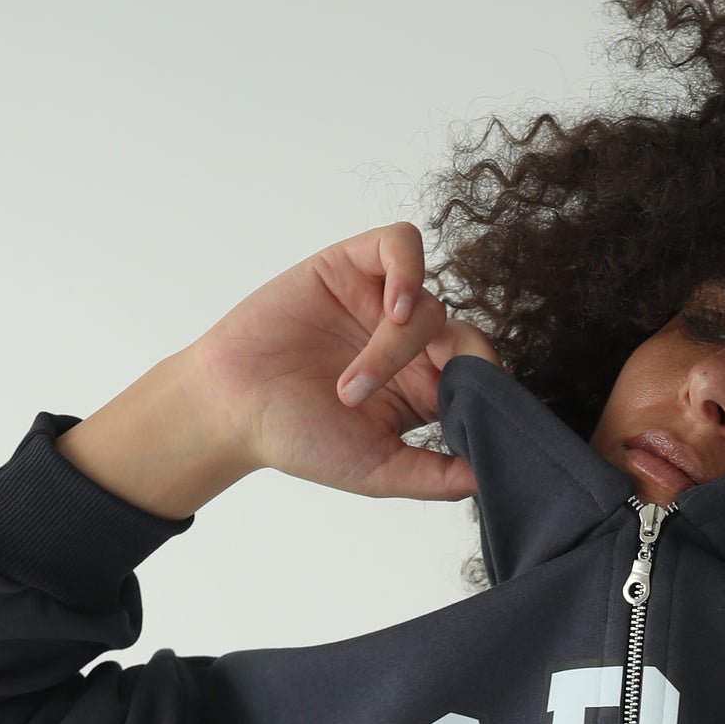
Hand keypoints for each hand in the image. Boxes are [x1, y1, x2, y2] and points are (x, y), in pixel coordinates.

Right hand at [193, 221, 494, 500]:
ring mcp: (382, 300)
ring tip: (355, 384)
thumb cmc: (299, 439)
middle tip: (424, 393)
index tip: (473, 417)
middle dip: (455, 365)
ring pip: (430, 302)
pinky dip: (408, 270)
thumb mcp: (377, 470)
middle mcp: (411, 343)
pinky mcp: (352, 265)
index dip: (489, 388)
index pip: (483, 375)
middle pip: (467, 336)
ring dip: (400, 344)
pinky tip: (392, 309)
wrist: (232, 409)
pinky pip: (401, 243)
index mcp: (426, 388)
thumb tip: (491, 480)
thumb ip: (435, 477)